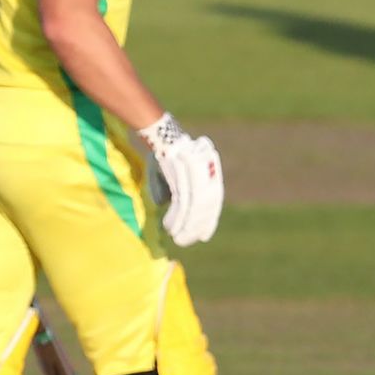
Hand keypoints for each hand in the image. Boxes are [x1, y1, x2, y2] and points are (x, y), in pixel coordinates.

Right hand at [139, 113, 224, 245]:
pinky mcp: (182, 173)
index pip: (213, 201)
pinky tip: (170, 227)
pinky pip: (182, 201)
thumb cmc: (166, 155)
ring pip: (195, 207)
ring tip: (177, 239)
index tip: (204, 236)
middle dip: (196, 227)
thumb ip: (176, 193)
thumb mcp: (173, 176)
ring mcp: (196, 172)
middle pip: (206, 207)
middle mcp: (208, 172)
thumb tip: (172, 214)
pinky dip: (177, 216)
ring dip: (186, 226)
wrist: (161, 132)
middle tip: (186, 241)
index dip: (209, 221)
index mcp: (211, 172)